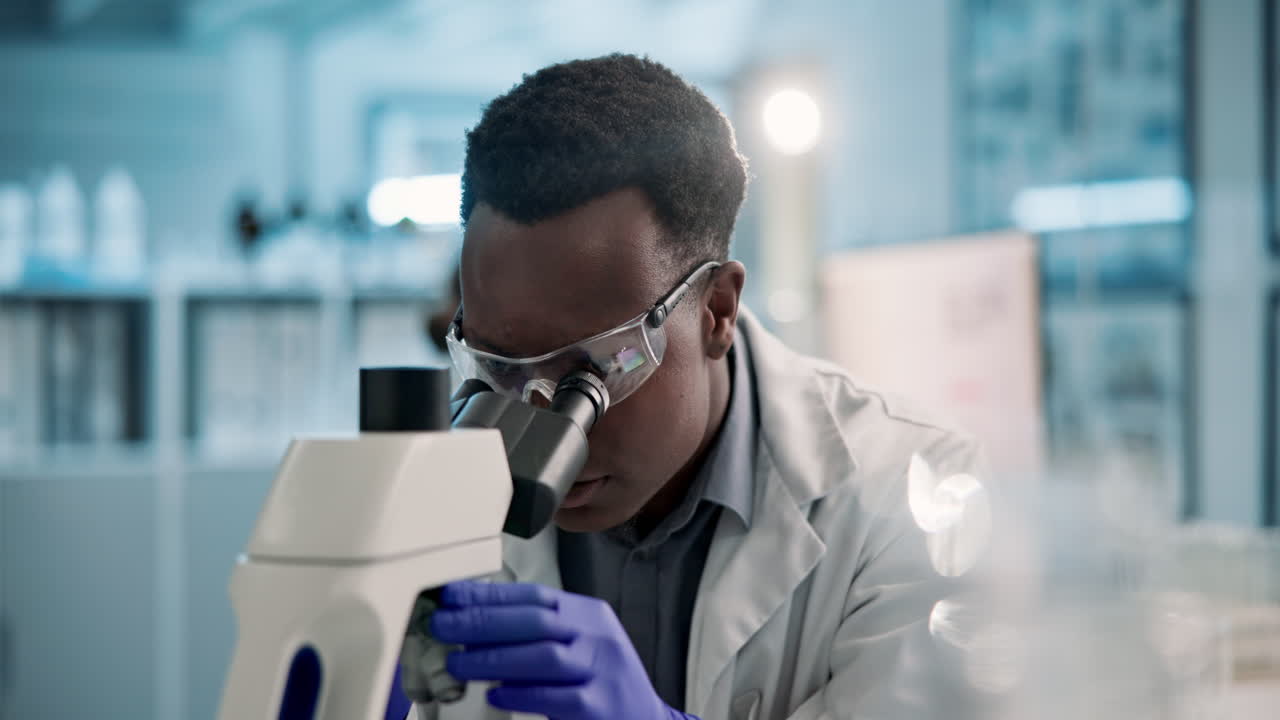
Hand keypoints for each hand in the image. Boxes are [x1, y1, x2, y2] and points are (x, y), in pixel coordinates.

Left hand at [429, 581, 697, 719]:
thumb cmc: (603, 683)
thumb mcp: (579, 645)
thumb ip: (539, 633)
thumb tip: (476, 625)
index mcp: (589, 615)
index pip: (535, 596)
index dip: (490, 595)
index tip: (451, 596)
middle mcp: (598, 638)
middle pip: (536, 621)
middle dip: (483, 621)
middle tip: (443, 626)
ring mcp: (602, 672)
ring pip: (544, 657)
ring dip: (494, 658)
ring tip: (459, 663)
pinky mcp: (600, 708)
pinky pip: (557, 699)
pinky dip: (523, 694)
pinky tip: (497, 695)